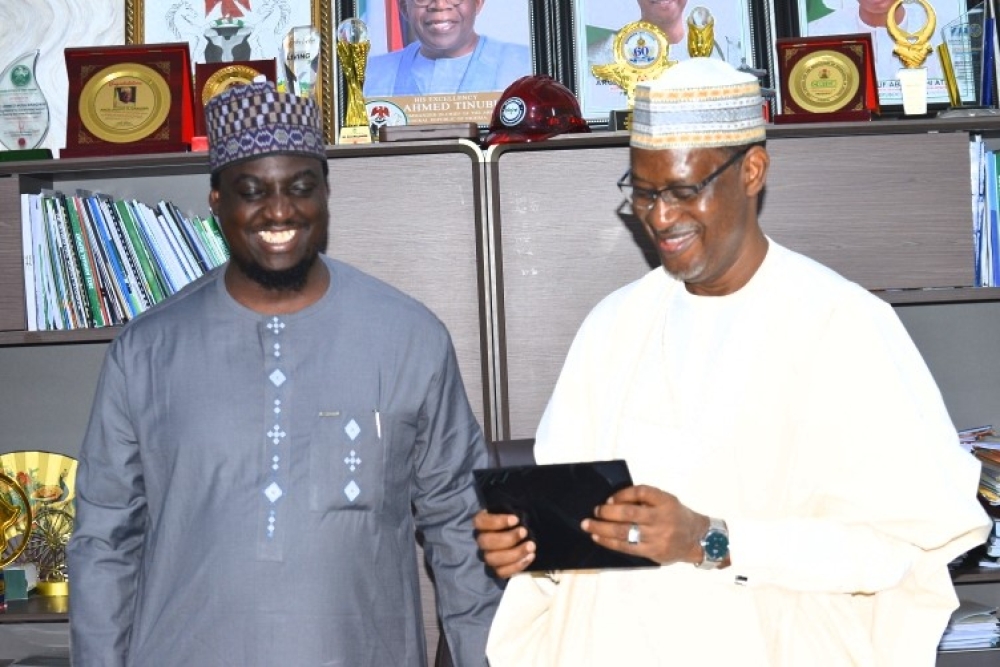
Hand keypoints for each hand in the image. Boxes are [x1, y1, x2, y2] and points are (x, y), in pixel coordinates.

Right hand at [473, 509, 535, 577]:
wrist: (520, 535)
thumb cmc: (514, 521)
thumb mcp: (510, 511)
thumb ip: (509, 511)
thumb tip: (517, 517)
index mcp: (480, 523)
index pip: (480, 522)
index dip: (497, 522)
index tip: (516, 519)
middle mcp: (480, 541)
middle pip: (486, 542)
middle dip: (508, 538)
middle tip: (524, 532)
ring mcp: (486, 556)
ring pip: (493, 559)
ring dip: (515, 553)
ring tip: (531, 546)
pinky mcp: (495, 570)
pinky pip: (502, 572)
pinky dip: (517, 565)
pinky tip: (530, 556)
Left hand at [581, 485, 709, 565]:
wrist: (697, 539)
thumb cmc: (676, 516)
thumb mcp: (667, 501)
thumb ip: (646, 500)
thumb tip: (614, 501)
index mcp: (666, 501)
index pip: (641, 492)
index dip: (622, 494)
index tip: (609, 499)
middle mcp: (662, 518)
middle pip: (629, 514)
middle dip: (607, 513)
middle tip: (594, 511)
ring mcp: (657, 536)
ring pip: (624, 532)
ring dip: (602, 528)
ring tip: (588, 525)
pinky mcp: (653, 551)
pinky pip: (626, 547)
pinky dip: (609, 542)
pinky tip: (598, 537)